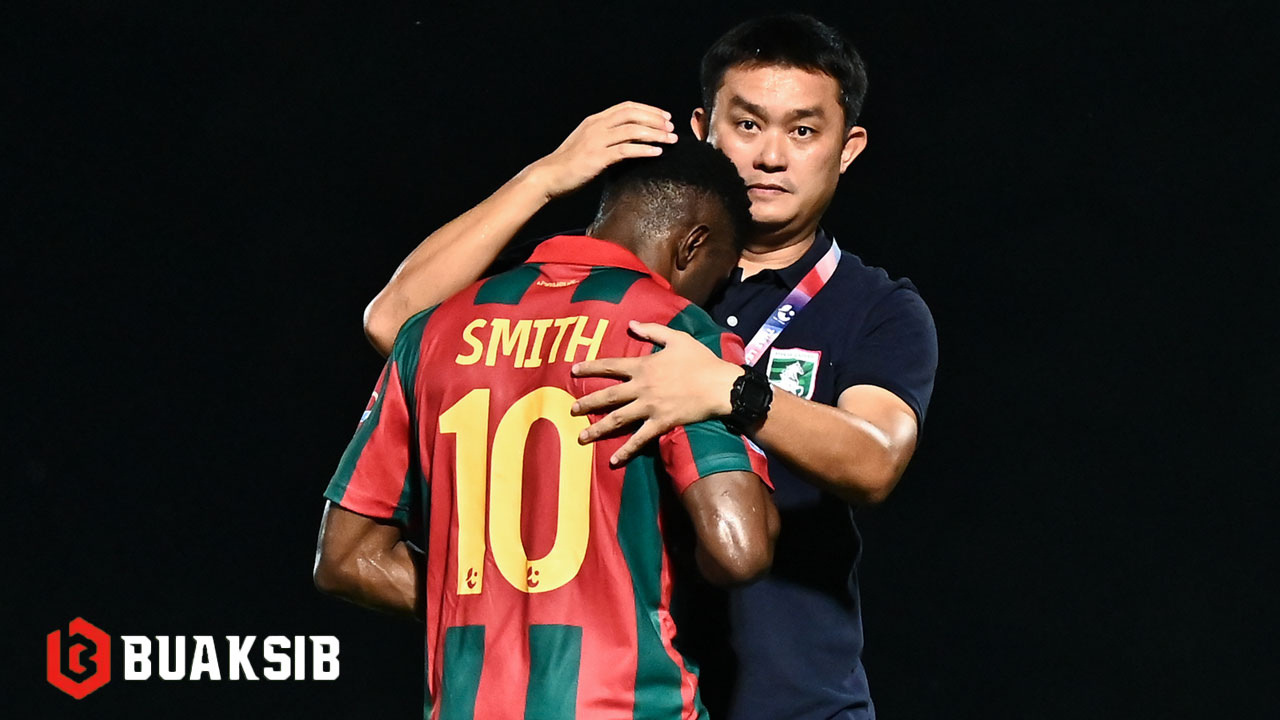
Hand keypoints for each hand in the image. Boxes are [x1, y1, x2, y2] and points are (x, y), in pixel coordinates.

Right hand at [526, 102, 677, 200]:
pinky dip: (644, 149)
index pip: (626, 107)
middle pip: (632, 114)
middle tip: (671, 128)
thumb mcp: (587, 144)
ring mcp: (597, 141)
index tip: (664, 117)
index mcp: (595, 121)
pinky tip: (657, 153)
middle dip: (655, 119)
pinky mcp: (597, 157)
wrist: (548, 177)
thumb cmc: (569, 165)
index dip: (648, 110)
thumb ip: (606, 138)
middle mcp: (597, 126)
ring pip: (632, 130)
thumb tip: (628, 141)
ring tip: (671, 140)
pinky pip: (626, 150)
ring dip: (655, 134)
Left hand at [571, 321, 743, 464]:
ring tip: (581, 437)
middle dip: (587, 402)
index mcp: (643, 366)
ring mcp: (649, 407)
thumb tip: (631, 323)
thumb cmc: (700, 360)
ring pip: (617, 419)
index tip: (573, 370)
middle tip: (571, 409)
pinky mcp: (661, 423)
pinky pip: (640, 439)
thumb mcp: (677, 338)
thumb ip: (652, 331)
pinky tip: (613, 460)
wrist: (719, 385)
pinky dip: (626, 450)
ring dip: (597, 428)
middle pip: (608, 396)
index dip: (590, 367)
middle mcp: (641, 387)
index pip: (610, 366)